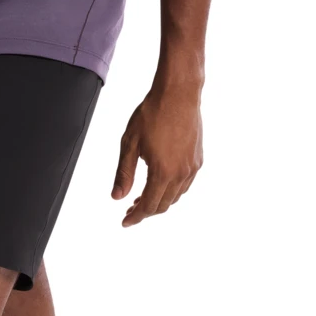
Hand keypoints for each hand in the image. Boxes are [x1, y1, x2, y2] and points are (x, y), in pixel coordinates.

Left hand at [112, 81, 202, 225]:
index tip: (125, 222)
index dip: (136, 217)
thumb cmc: (152, 114)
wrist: (178, 93)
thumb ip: (124, 173)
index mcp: (163, 172)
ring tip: (142, 197)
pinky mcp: (198, 159)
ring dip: (159, 201)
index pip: (148, 205)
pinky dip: (172, 191)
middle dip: (145, 211)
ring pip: (175, 196)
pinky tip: (161, 183)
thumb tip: (116, 197)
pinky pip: (185, 185)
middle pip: (163, 205)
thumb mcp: (130, 143)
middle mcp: (181, 174)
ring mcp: (192, 167)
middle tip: (130, 210)